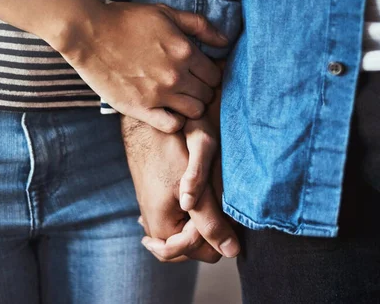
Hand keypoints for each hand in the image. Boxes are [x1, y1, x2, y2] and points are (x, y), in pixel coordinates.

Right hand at [62, 3, 227, 132]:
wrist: (89, 33)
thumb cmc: (127, 20)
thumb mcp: (165, 12)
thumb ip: (200, 25)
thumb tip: (226, 41)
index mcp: (185, 51)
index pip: (216, 74)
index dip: (210, 74)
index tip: (199, 73)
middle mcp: (176, 75)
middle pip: (208, 94)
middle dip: (202, 90)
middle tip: (189, 85)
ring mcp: (159, 94)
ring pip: (195, 112)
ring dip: (191, 106)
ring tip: (179, 98)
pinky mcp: (141, 108)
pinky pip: (172, 125)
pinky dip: (175, 120)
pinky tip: (167, 110)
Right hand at [121, 116, 237, 262]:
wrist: (147, 126)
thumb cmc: (171, 150)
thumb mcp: (196, 187)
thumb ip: (212, 222)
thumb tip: (232, 251)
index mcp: (163, 229)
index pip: (206, 253)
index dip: (219, 232)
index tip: (219, 203)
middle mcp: (154, 229)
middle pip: (197, 249)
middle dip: (213, 229)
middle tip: (222, 200)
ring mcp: (153, 218)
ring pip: (190, 235)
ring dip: (205, 221)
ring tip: (214, 196)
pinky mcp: (156, 207)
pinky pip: (180, 223)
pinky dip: (194, 216)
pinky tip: (204, 198)